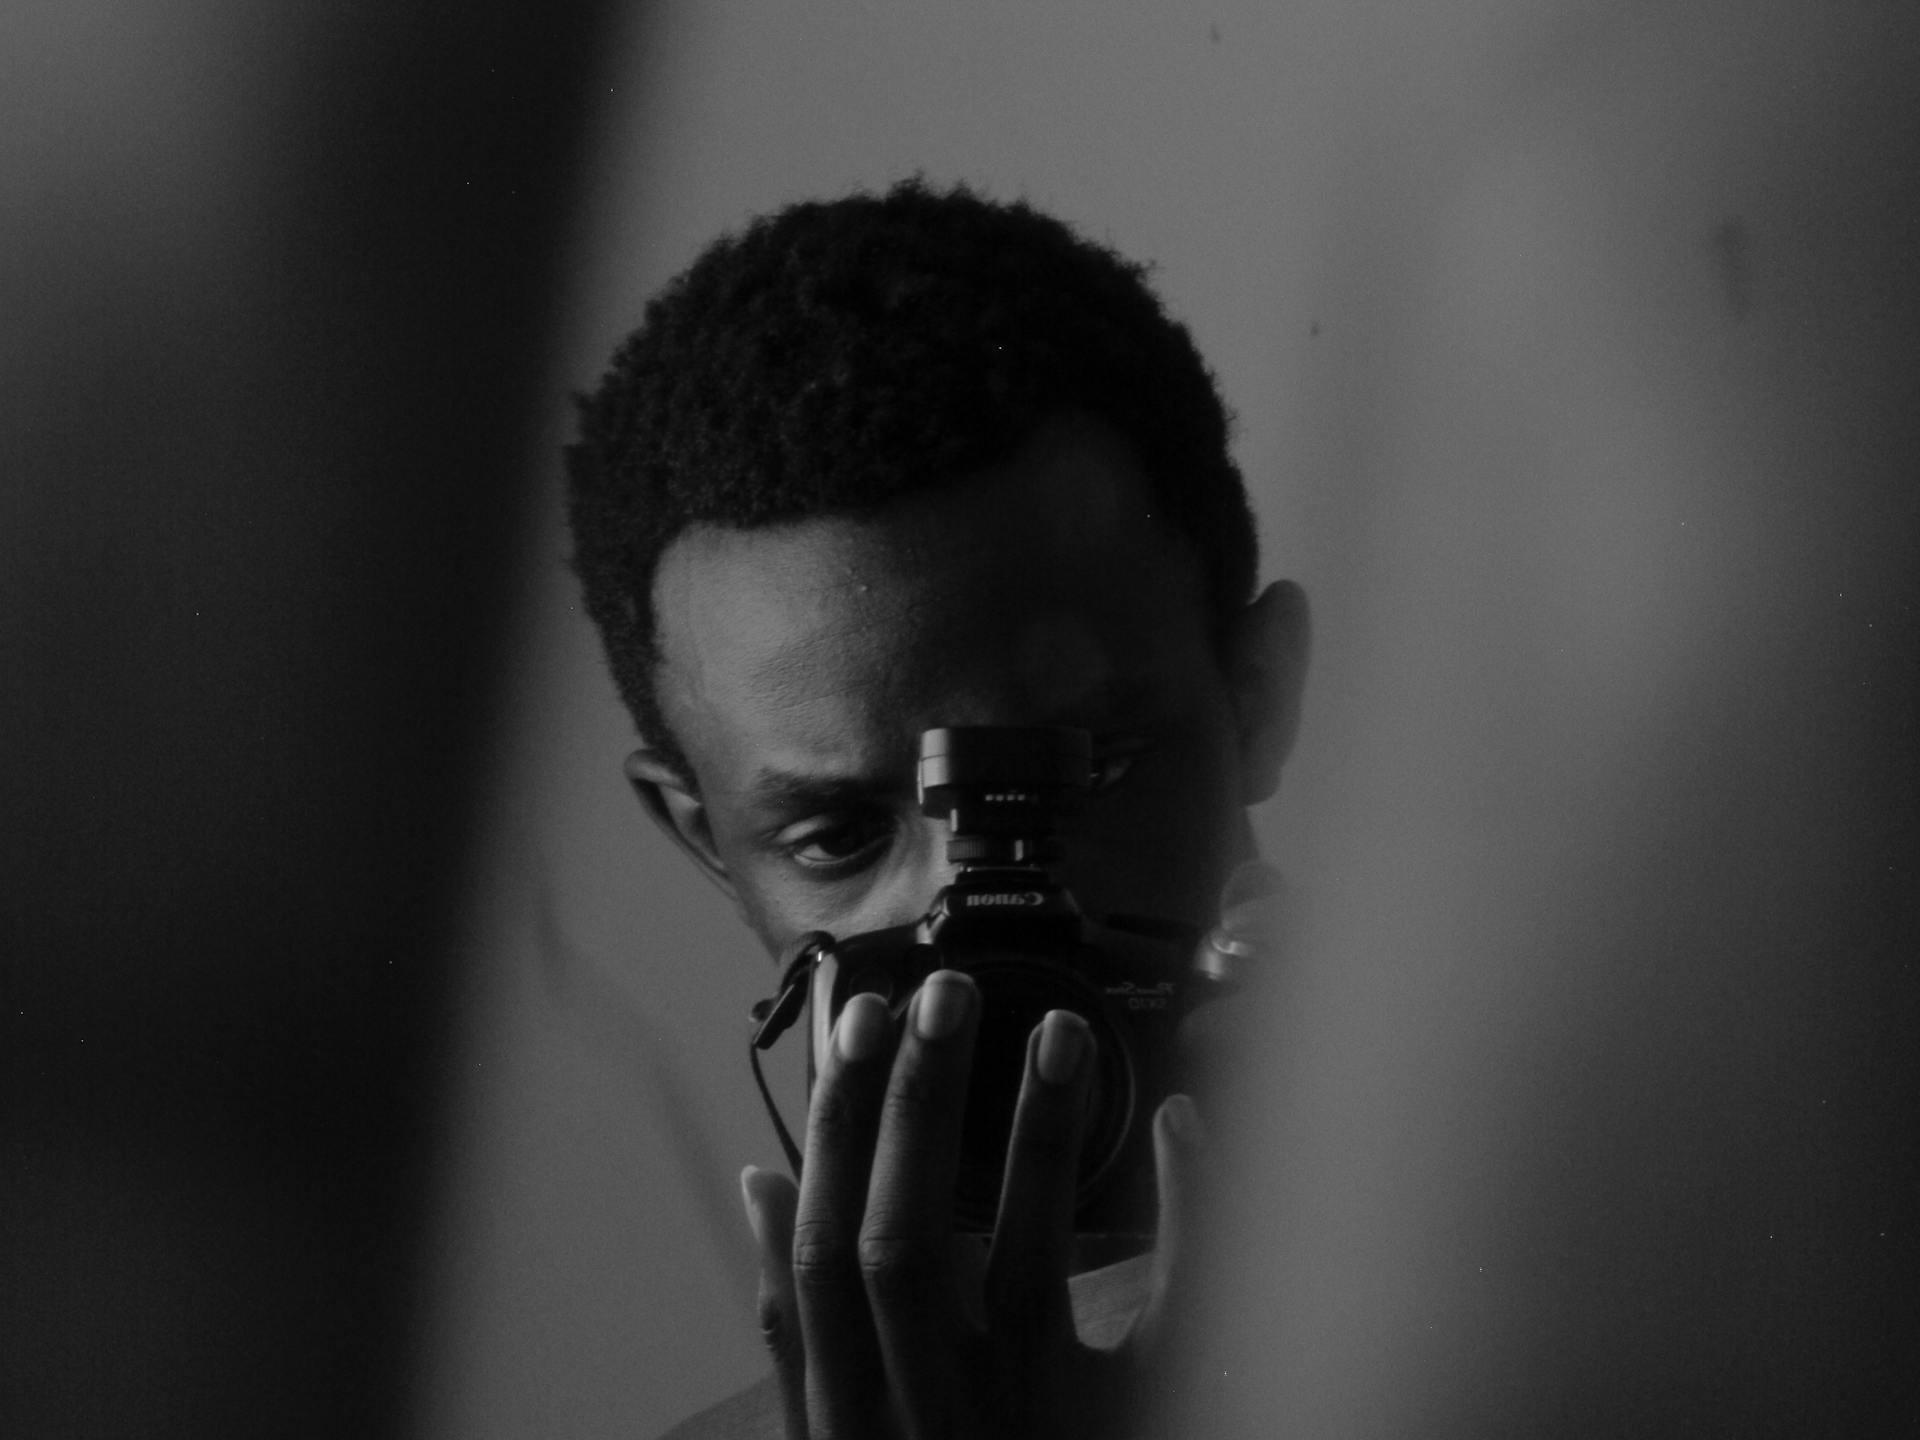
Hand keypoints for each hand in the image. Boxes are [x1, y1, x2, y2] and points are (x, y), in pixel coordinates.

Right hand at [740, 970, 1206, 1439]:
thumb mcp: (839, 1433)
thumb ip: (794, 1327)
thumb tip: (757, 1186)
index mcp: (856, 1422)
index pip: (822, 1252)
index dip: (832, 1128)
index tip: (856, 1020)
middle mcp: (935, 1427)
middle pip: (903, 1243)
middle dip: (914, 1110)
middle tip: (941, 994)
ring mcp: (1038, 1435)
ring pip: (1025, 1265)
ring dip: (1033, 1136)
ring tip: (1054, 1032)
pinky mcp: (1137, 1436)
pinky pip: (1172, 1317)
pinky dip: (1183, 1213)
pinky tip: (1178, 1124)